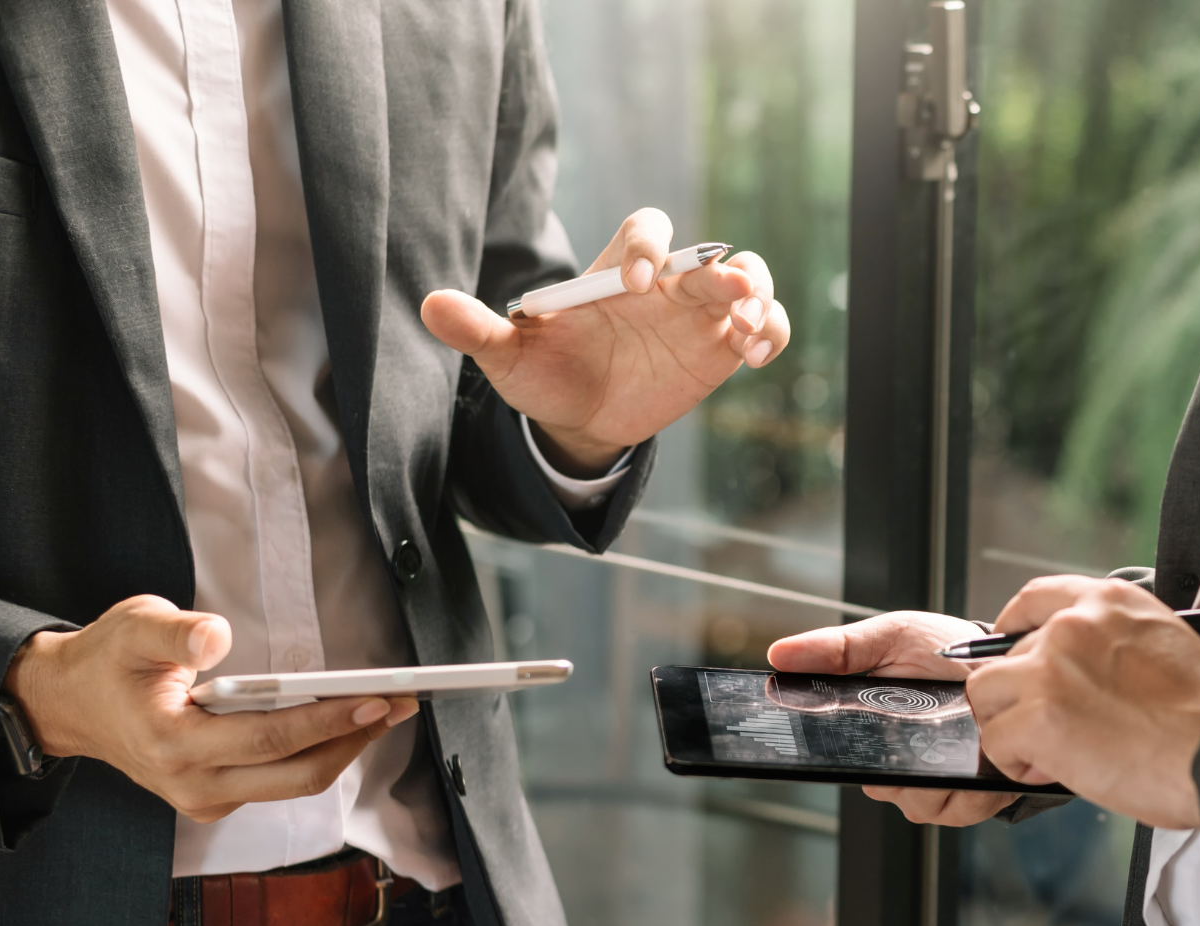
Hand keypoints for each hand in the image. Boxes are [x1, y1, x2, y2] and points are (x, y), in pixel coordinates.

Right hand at [2, 596, 418, 822]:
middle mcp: (193, 783)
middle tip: (403, 703)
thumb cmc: (109, 662)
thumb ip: (175, 632)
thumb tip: (218, 637)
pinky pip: (281, 783)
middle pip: (295, 774)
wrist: (74, 705)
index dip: (326, 722)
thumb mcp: (133, 628)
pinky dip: (319, 754)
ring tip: (387, 710)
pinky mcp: (218, 798)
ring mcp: (206, 798)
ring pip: (295, 783)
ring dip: (345, 748)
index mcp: (172, 742)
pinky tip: (348, 725)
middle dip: (355, 739)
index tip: (374, 700)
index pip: (267, 739)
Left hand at [420, 208, 790, 476]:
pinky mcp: (721, 349)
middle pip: (709, 254)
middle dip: (723, 270)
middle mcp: (666, 285)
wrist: (580, 419)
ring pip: (749, 282)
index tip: (639, 283)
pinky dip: (770, 334)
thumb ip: (479, 328)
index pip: (645, 232)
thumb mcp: (510, 356)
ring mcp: (699, 316)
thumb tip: (429, 304)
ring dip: (758, 297)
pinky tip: (754, 358)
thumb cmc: (546, 375)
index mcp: (617, 271)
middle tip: (726, 292)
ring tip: (746, 331)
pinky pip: (764, 328)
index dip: (650, 247)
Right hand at [768, 611, 1020, 826]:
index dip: (816, 750)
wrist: (1006, 662)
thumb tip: (776, 654)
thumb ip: (836, 648)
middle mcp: (892, 765)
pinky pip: (953, 809)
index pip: (827, 754)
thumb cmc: (943, 650)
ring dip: (929, 769)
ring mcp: (928, 786)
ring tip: (950, 729)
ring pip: (912, 801)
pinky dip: (965, 783)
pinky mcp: (965, 799)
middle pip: (871, 781)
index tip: (821, 736)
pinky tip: (976, 752)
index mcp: (863, 730)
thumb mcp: (889, 637)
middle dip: (885, 758)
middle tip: (905, 724)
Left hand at [966, 577, 1199, 828]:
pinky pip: (996, 741)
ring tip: (1051, 754)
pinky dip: (1017, 763)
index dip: (1012, 625)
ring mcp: (1049, 668)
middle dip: (1021, 698)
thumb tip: (1077, 676)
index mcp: (1109, 603)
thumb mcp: (1163, 646)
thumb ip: (1112, 646)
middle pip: (1006, 656)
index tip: (1008, 646)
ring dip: (1011, 728)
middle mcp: (1072, 625)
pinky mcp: (1037, 715)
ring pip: (988, 695)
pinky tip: (1055, 771)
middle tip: (1056, 732)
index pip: (1036, 597)